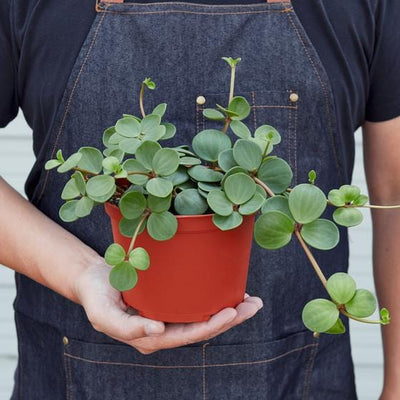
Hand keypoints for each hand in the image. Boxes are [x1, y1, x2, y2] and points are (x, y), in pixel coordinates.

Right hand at [74, 260, 262, 353]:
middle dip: (230, 319)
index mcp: (151, 338)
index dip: (210, 327)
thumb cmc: (97, 297)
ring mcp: (169, 316)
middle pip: (203, 329)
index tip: (231, 313)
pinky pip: (196, 304)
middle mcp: (164, 330)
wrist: (94, 279)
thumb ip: (128, 327)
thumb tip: (158, 330)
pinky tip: (230, 291)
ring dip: (230, 311)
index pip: (187, 336)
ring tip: (251, 300)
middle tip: (253, 305)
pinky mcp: (171, 302)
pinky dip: (215, 300)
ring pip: (204, 318)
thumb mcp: (104, 315)